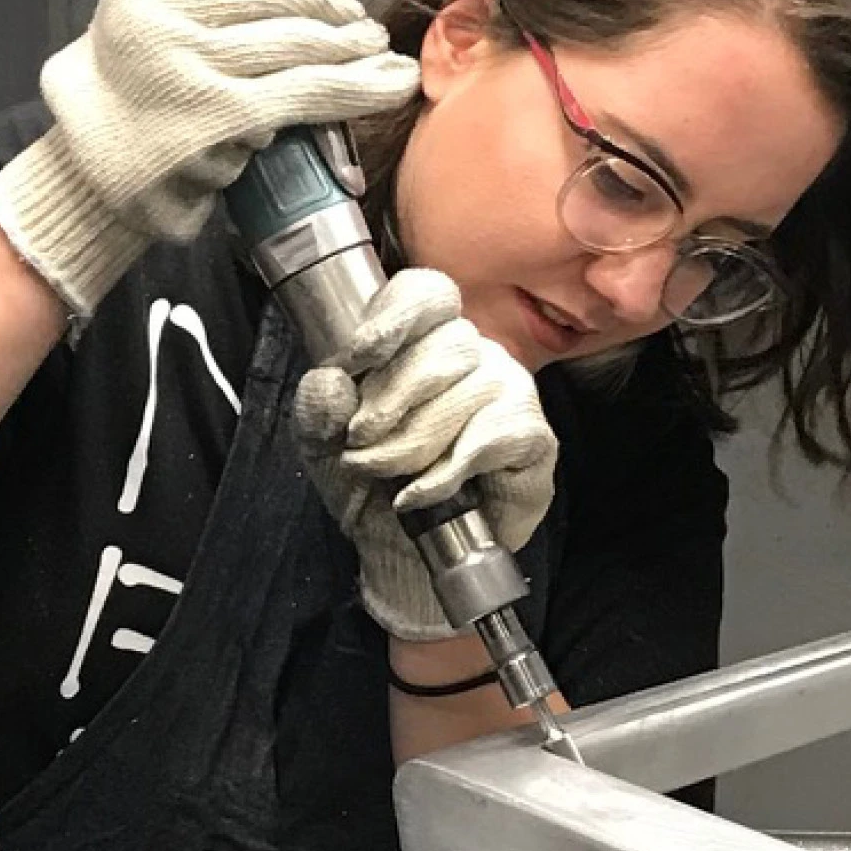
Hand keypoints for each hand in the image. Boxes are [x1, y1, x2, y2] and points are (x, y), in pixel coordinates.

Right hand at [0, 0, 420, 327]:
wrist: (86, 177)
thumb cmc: (125, 100)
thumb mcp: (139, 21)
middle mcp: (161, 12)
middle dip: (330, 4)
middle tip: (359, 22)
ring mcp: (189, 64)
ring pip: (299, 40)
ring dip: (352, 45)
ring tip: (374, 51)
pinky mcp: (222, 116)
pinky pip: (310, 90)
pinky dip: (363, 86)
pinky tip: (393, 83)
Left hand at [290, 269, 557, 642]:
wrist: (404, 556)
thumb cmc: (372, 489)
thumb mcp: (325, 448)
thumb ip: (317, 409)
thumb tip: (328, 379)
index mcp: (423, 341)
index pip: (425, 294)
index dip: (396, 316)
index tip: (360, 357)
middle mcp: (474, 354)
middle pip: (443, 345)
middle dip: (390, 401)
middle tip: (359, 443)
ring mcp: (509, 390)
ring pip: (466, 393)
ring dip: (413, 444)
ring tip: (388, 478)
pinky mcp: (533, 438)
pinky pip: (493, 437)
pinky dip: (448, 471)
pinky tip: (422, 494)